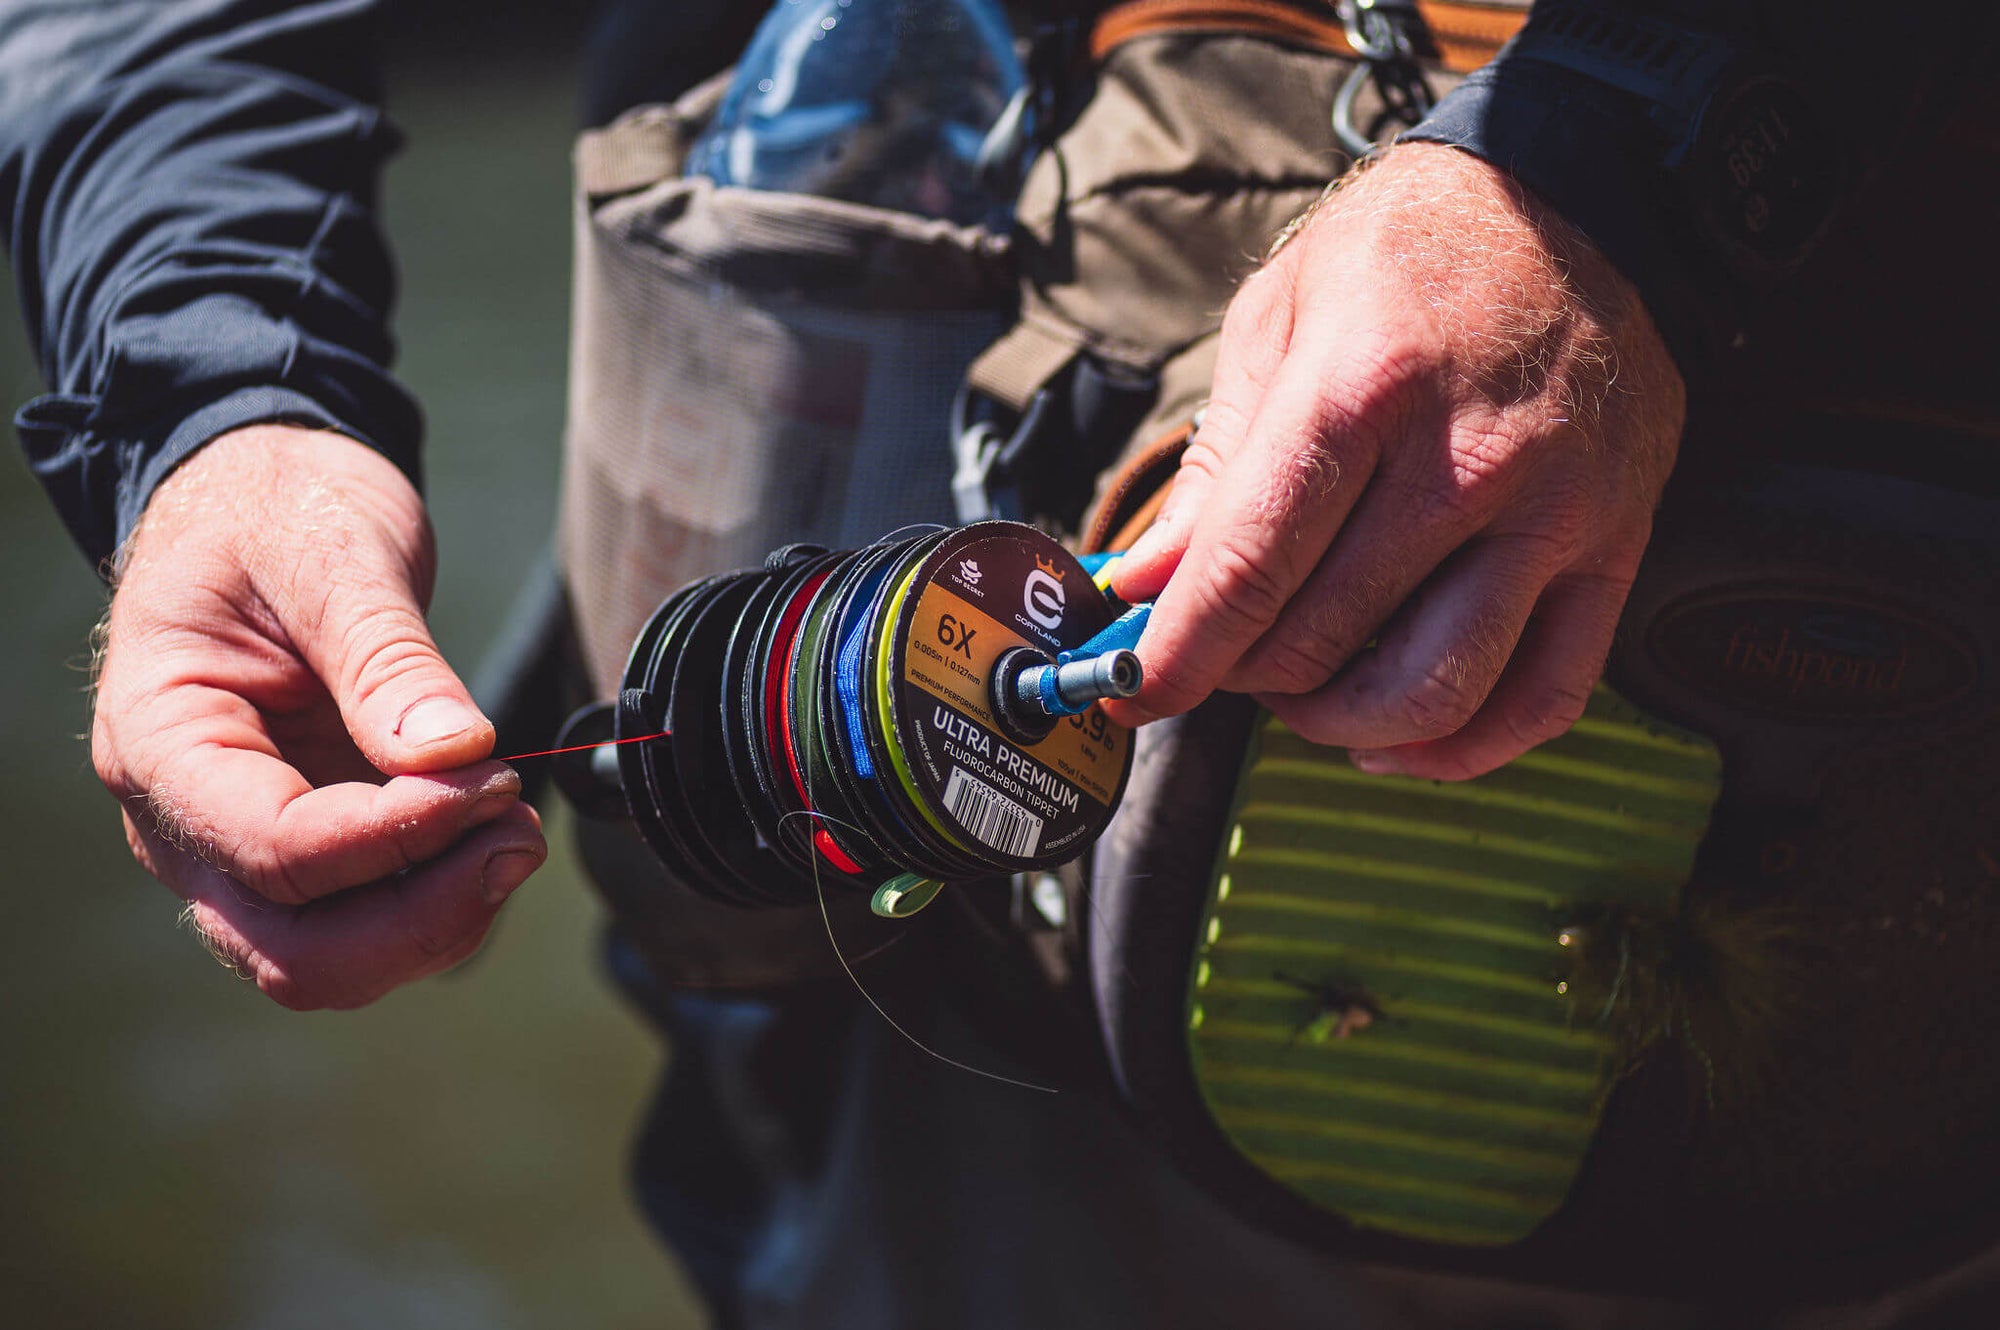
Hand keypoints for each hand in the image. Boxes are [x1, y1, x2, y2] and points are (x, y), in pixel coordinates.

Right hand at [92, 425, 546, 1008]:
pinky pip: (369, 919)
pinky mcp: (308, 846)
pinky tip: (494, 828)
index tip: (490, 781)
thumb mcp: (334, 554)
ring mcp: (242, 845)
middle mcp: (184, 819)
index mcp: (158, 740)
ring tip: (515, 826)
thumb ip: (387, 657)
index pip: (273, 849)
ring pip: (333, 958)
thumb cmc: (277, 510)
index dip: (396, 836)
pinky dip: (442, 897)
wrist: (266, 496)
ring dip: (440, 918)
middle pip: (294, 950)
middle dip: (422, 917)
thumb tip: (455, 751)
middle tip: (519, 833)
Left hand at [1108, 144, 1685, 779]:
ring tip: (1298, 690)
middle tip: (1218, 654)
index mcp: (1363, 388)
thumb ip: (1214, 466)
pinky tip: (1393, 735)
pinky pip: (1543, 699)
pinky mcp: (1617, 548)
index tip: (1130, 690)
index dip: (1175, 653)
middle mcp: (1470, 459)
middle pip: (1325, 640)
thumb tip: (1145, 584)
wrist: (1581, 193)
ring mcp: (1556, 512)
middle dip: (1243, 673)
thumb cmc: (1409, 252)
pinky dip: (1456, 749)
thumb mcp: (1278, 319)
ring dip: (1336, 721)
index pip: (1249, 569)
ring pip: (1432, 692)